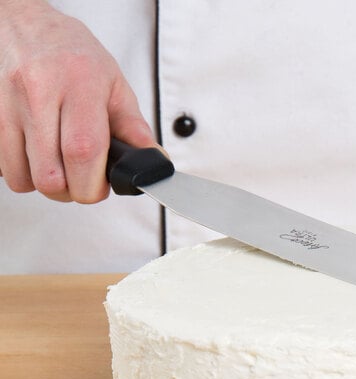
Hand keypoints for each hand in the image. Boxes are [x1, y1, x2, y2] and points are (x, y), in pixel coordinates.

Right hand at [0, 0, 156, 202]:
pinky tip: (39, 157)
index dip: (93, 184)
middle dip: (72, 191)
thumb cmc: (74, 56)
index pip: (83, 152)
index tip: (101, 186)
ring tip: (61, 167)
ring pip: (22, 177)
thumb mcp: (115, 85)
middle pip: (51, 175)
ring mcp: (9, 103)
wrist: (26, 24)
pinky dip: (24, 172)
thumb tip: (154, 161)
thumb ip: (134, 128)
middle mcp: (40, 92)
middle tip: (82, 179)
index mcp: (80, 86)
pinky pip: (4, 165)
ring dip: (46, 184)